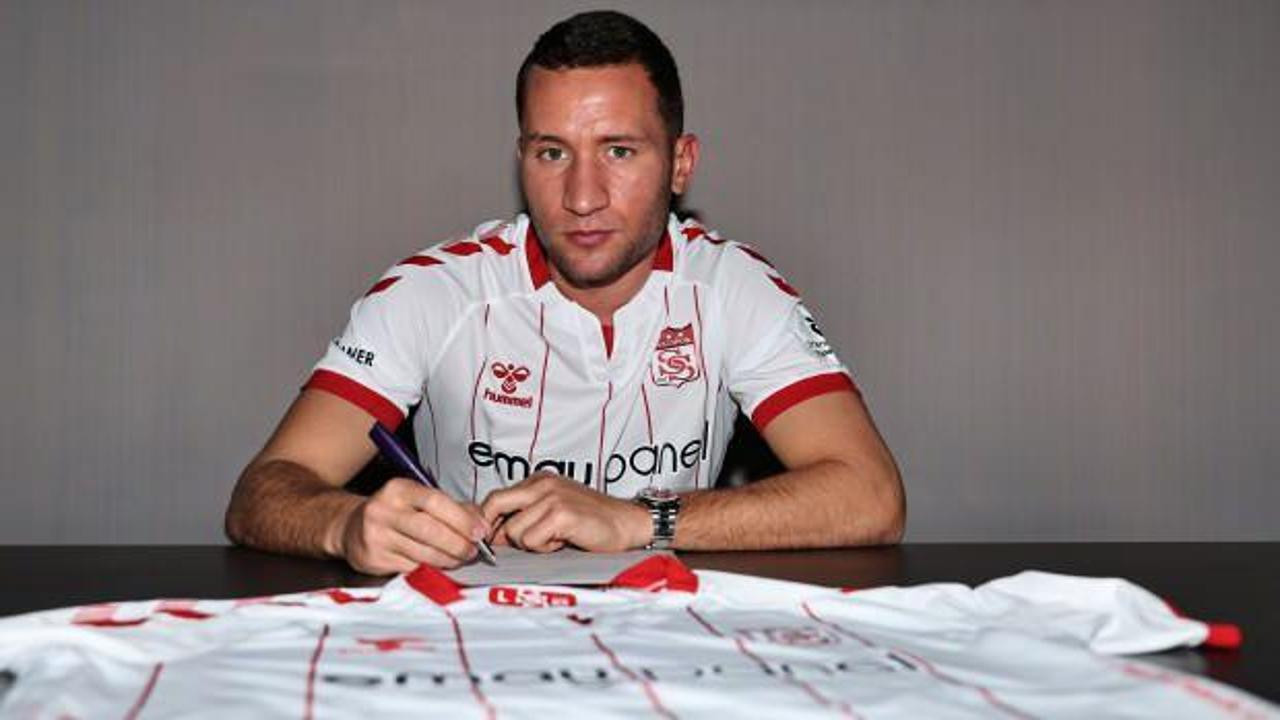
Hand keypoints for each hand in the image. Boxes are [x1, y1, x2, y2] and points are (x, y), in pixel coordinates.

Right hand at [336, 478, 488, 574]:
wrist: (350, 527)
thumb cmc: (395, 512)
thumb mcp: (419, 499)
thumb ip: (451, 507)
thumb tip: (480, 521)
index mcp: (398, 489)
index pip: (435, 502)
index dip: (462, 519)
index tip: (480, 531)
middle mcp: (384, 510)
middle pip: (430, 531)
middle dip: (458, 544)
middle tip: (473, 550)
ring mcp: (376, 537)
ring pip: (422, 554)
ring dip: (448, 559)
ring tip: (459, 558)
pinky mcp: (373, 560)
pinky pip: (411, 568)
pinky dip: (430, 569)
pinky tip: (437, 565)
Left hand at [480, 473, 650, 552]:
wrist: (626, 523)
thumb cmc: (592, 521)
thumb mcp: (553, 510)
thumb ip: (525, 515)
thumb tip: (492, 534)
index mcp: (539, 480)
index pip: (496, 497)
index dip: (488, 521)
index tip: (491, 539)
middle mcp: (542, 484)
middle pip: (495, 504)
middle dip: (495, 530)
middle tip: (507, 546)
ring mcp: (551, 497)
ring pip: (514, 531)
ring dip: (530, 543)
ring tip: (554, 539)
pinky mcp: (561, 514)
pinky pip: (531, 540)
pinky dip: (544, 547)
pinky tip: (562, 541)